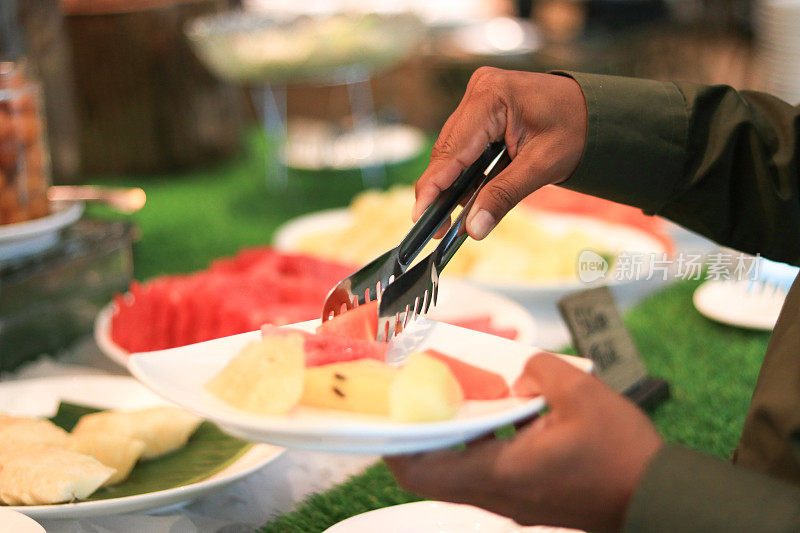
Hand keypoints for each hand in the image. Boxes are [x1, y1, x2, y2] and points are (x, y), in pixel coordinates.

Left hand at [385, 353, 662, 532]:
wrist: (659, 497)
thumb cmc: (623, 455)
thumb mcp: (581, 393)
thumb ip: (538, 371)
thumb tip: (520, 374)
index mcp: (501, 473)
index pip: (422, 472)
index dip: (395, 445)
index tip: (387, 414)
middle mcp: (499, 494)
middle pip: (434, 472)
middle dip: (422, 433)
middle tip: (422, 397)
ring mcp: (513, 501)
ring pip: (462, 471)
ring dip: (456, 436)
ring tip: (465, 397)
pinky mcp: (529, 499)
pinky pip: (489, 470)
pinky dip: (484, 443)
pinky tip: (506, 413)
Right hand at [414, 67, 586, 239]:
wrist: (596, 111)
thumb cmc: (576, 129)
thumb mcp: (541, 167)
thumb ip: (504, 196)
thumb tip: (474, 228)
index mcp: (492, 96)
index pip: (453, 149)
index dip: (433, 185)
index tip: (420, 215)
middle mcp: (479, 90)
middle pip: (447, 150)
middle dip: (441, 190)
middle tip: (436, 227)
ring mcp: (479, 97)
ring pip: (453, 149)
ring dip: (453, 183)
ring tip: (451, 218)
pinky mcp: (482, 108)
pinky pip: (465, 145)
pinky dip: (466, 172)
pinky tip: (468, 195)